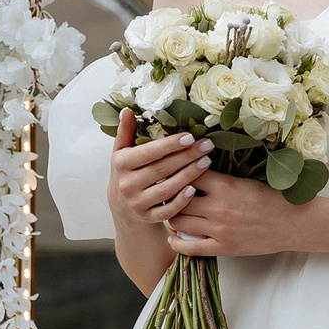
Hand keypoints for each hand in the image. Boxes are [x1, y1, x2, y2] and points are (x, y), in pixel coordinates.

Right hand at [110, 109, 215, 226]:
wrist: (122, 206)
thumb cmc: (127, 171)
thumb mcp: (122, 151)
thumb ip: (126, 131)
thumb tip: (127, 110)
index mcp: (121, 163)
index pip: (148, 152)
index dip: (170, 145)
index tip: (190, 136)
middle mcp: (127, 185)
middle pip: (161, 169)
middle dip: (186, 156)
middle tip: (207, 146)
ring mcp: (137, 203)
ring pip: (167, 189)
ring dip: (189, 175)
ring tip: (206, 162)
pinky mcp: (148, 217)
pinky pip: (168, 210)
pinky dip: (181, 201)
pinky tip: (195, 189)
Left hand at [164, 170, 298, 256]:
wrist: (293, 223)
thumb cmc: (272, 199)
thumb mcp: (245, 181)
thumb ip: (220, 179)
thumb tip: (194, 172)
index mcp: (225, 185)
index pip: (188, 175)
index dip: (178, 173)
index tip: (173, 174)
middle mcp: (218, 206)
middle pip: (179, 199)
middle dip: (170, 196)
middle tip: (165, 195)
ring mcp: (219, 229)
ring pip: (180, 222)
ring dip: (172, 218)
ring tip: (171, 214)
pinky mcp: (223, 248)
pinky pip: (190, 248)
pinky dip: (177, 243)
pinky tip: (174, 237)